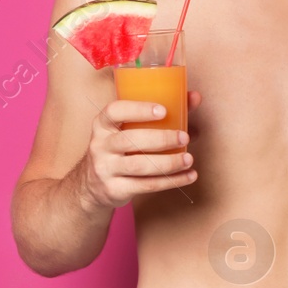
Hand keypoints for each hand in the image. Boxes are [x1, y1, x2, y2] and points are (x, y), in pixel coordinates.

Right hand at [78, 91, 202, 208]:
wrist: (91, 185)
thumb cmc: (120, 149)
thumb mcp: (129, 129)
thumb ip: (161, 113)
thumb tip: (195, 97)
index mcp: (103, 124)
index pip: (115, 111)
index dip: (138, 109)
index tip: (163, 110)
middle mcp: (100, 145)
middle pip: (130, 140)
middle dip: (161, 139)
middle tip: (184, 137)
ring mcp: (105, 169)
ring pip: (139, 166)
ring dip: (169, 163)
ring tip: (188, 159)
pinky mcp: (114, 189)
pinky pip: (145, 185)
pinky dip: (171, 181)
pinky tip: (188, 176)